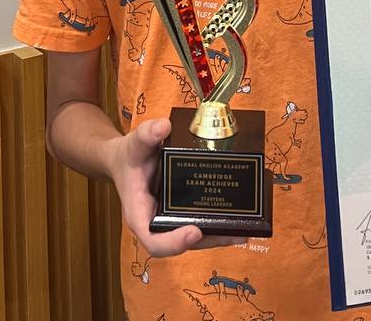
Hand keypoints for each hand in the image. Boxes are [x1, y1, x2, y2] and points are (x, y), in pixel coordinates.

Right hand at [106, 118, 245, 257]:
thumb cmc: (129, 156)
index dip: (174, 243)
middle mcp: (156, 223)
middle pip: (181, 243)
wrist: (128, 160)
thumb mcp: (134, 143)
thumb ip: (146, 134)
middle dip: (207, 240)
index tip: (194, 232)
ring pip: (194, 237)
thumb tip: (164, 126)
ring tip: (242, 231)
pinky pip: (198, 222)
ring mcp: (170, 220)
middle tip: (232, 232)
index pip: (154, 241)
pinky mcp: (181, 212)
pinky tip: (237, 219)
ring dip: (217, 236)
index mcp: (139, 214)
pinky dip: (216, 224)